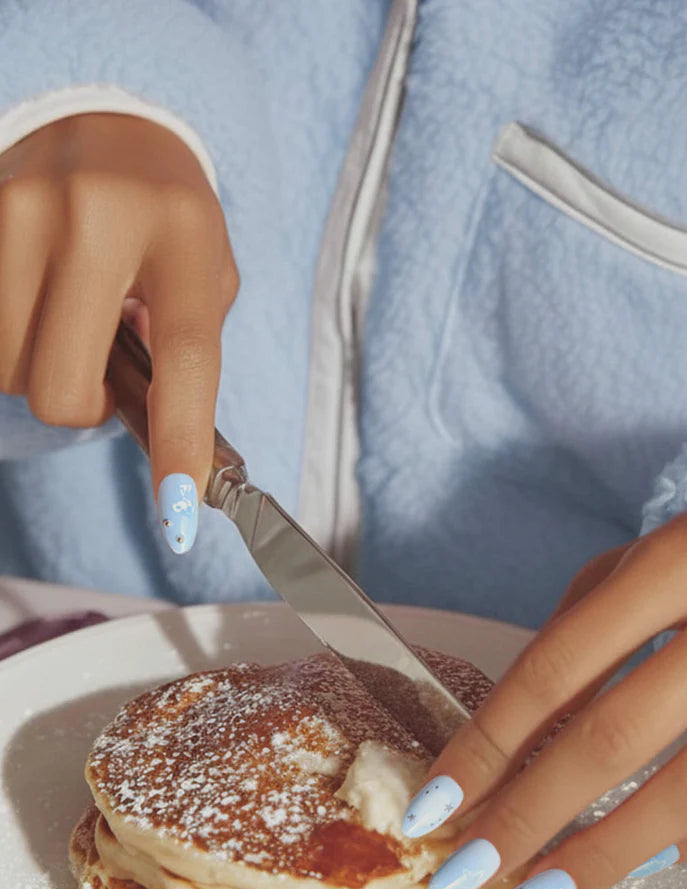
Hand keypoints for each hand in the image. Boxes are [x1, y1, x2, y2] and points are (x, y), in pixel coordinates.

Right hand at [0, 113, 238, 551]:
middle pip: (62, 386)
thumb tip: (162, 434)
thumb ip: (186, 343)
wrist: (107, 117)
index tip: (179, 511)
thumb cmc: (167, 214)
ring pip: (8, 369)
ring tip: (69, 322)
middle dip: (82, 405)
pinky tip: (39, 303)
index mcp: (182, 234)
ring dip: (38, 369)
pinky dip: (10, 340)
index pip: (184, 358)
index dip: (180, 441)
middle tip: (101, 373)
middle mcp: (97, 217)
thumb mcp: (204, 270)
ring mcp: (22, 210)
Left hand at [402, 508, 686, 888]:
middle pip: (613, 737)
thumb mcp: (643, 565)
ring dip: (600, 855)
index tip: (434, 804)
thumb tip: (507, 737)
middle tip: (465, 868)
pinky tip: (619, 865)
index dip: (489, 743)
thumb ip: (580, 635)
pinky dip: (673, 845)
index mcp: (680, 560)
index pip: (558, 666)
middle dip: (529, 814)